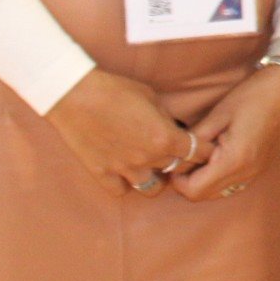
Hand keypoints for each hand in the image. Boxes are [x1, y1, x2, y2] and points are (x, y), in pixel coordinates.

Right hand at [45, 68, 195, 194]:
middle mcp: (148, 158)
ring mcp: (124, 169)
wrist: (75, 95)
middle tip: (177, 155)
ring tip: (151, 166)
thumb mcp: (151, 97)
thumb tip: (174, 128)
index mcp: (165, 137)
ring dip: (156, 178)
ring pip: (152, 189)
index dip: (204, 150)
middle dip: (182, 163)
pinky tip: (124, 171)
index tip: (204, 148)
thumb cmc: (115, 89)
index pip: (198, 153)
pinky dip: (125, 184)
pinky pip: (121, 191)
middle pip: (178, 170)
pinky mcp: (102, 174)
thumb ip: (166, 118)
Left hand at [173, 68, 279, 201]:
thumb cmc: (253, 96)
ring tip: (198, 154)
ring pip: (215, 193)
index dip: (177, 179)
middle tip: (183, 156)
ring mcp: (253, 174)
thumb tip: (175, 154)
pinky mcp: (257, 170)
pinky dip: (215, 177)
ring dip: (200, 180)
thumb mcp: (219, 114)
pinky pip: (228, 185)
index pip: (194, 190)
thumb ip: (195, 139)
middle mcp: (245, 173)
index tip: (175, 158)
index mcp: (234, 160)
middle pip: (202, 196)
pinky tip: (214, 155)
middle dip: (186, 181)